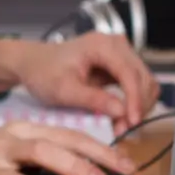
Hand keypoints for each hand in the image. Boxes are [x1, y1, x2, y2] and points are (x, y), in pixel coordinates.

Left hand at [0, 35, 156, 127]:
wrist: (31, 64)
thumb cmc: (42, 72)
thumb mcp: (63, 90)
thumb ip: (93, 99)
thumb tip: (122, 111)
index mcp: (102, 45)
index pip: (130, 74)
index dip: (135, 100)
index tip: (131, 123)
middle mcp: (116, 45)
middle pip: (142, 78)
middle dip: (136, 106)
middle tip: (124, 130)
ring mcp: (119, 54)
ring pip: (144, 83)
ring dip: (137, 106)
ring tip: (120, 126)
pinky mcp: (118, 65)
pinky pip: (135, 85)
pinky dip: (131, 103)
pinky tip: (119, 118)